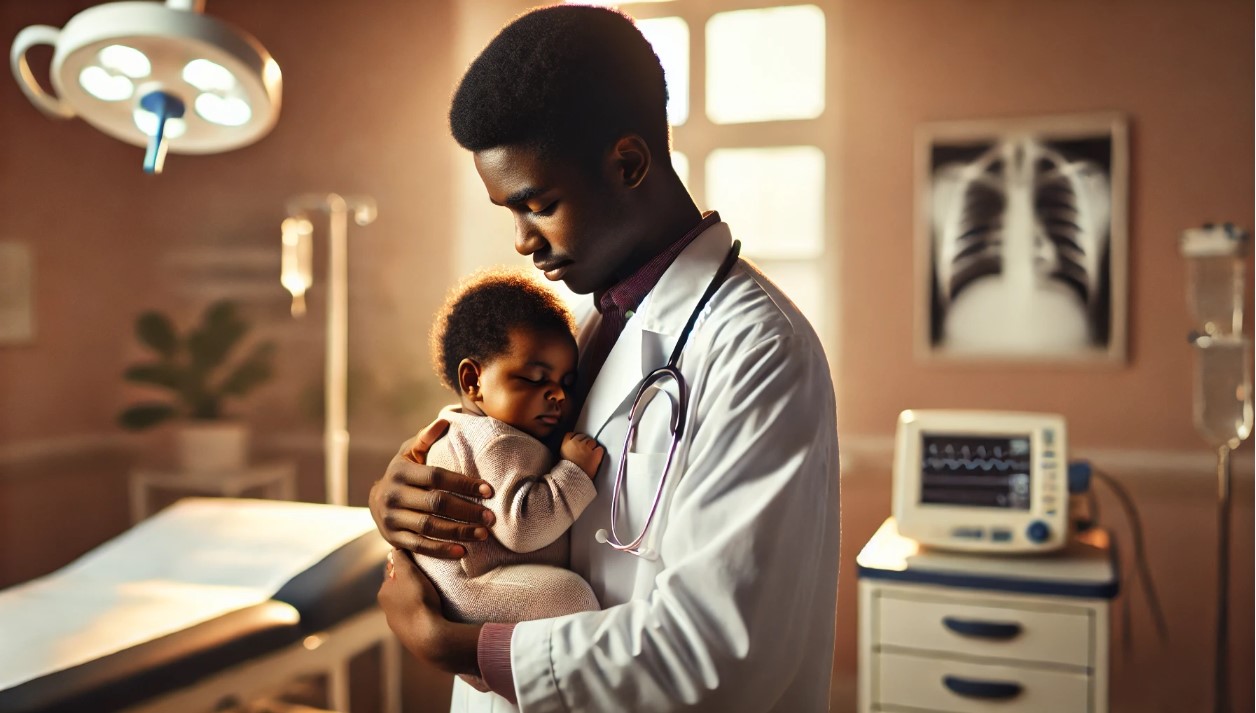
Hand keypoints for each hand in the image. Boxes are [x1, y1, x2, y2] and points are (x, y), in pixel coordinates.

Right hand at [370, 418, 496, 558]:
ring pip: (430, 527)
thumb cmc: (403, 473)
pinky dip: (441, 550)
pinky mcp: (393, 538)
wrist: (375, 501)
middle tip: (491, 517)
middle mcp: (393, 495)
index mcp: (401, 471)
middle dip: (467, 511)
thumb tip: (444, 421)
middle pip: (436, 504)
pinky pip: (420, 546)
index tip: (488, 490)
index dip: (464, 483)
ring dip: (459, 532)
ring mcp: (392, 518)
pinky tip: (462, 552)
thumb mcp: (409, 453)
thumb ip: (425, 438)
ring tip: (483, 534)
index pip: (437, 477)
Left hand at [378, 549, 480, 675]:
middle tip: (427, 578)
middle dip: (410, 584)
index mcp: (383, 593)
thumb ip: (401, 558)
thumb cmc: (419, 600)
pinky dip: (422, 613)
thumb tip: (395, 549)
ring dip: (416, 600)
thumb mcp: (409, 572)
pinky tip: (432, 612)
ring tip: (432, 595)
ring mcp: (398, 625)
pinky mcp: (411, 636)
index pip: (392, 572)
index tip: (418, 562)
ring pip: (407, 605)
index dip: (404, 565)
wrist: (429, 636)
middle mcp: (387, 610)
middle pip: (399, 590)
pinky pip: (416, 619)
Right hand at [561, 432, 604, 477]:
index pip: (572, 434)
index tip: (578, 444)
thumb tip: (573, 444)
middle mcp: (576, 443)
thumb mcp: (561, 456)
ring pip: (592, 442)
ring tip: (589, 456)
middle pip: (584, 437)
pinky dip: (599, 453)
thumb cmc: (567, 471)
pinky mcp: (595, 454)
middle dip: (585, 443)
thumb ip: (567, 447)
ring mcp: (586, 448)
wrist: (572, 480)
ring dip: (592, 447)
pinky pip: (600, 449)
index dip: (576, 439)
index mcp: (566, 443)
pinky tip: (595, 458)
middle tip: (584, 453)